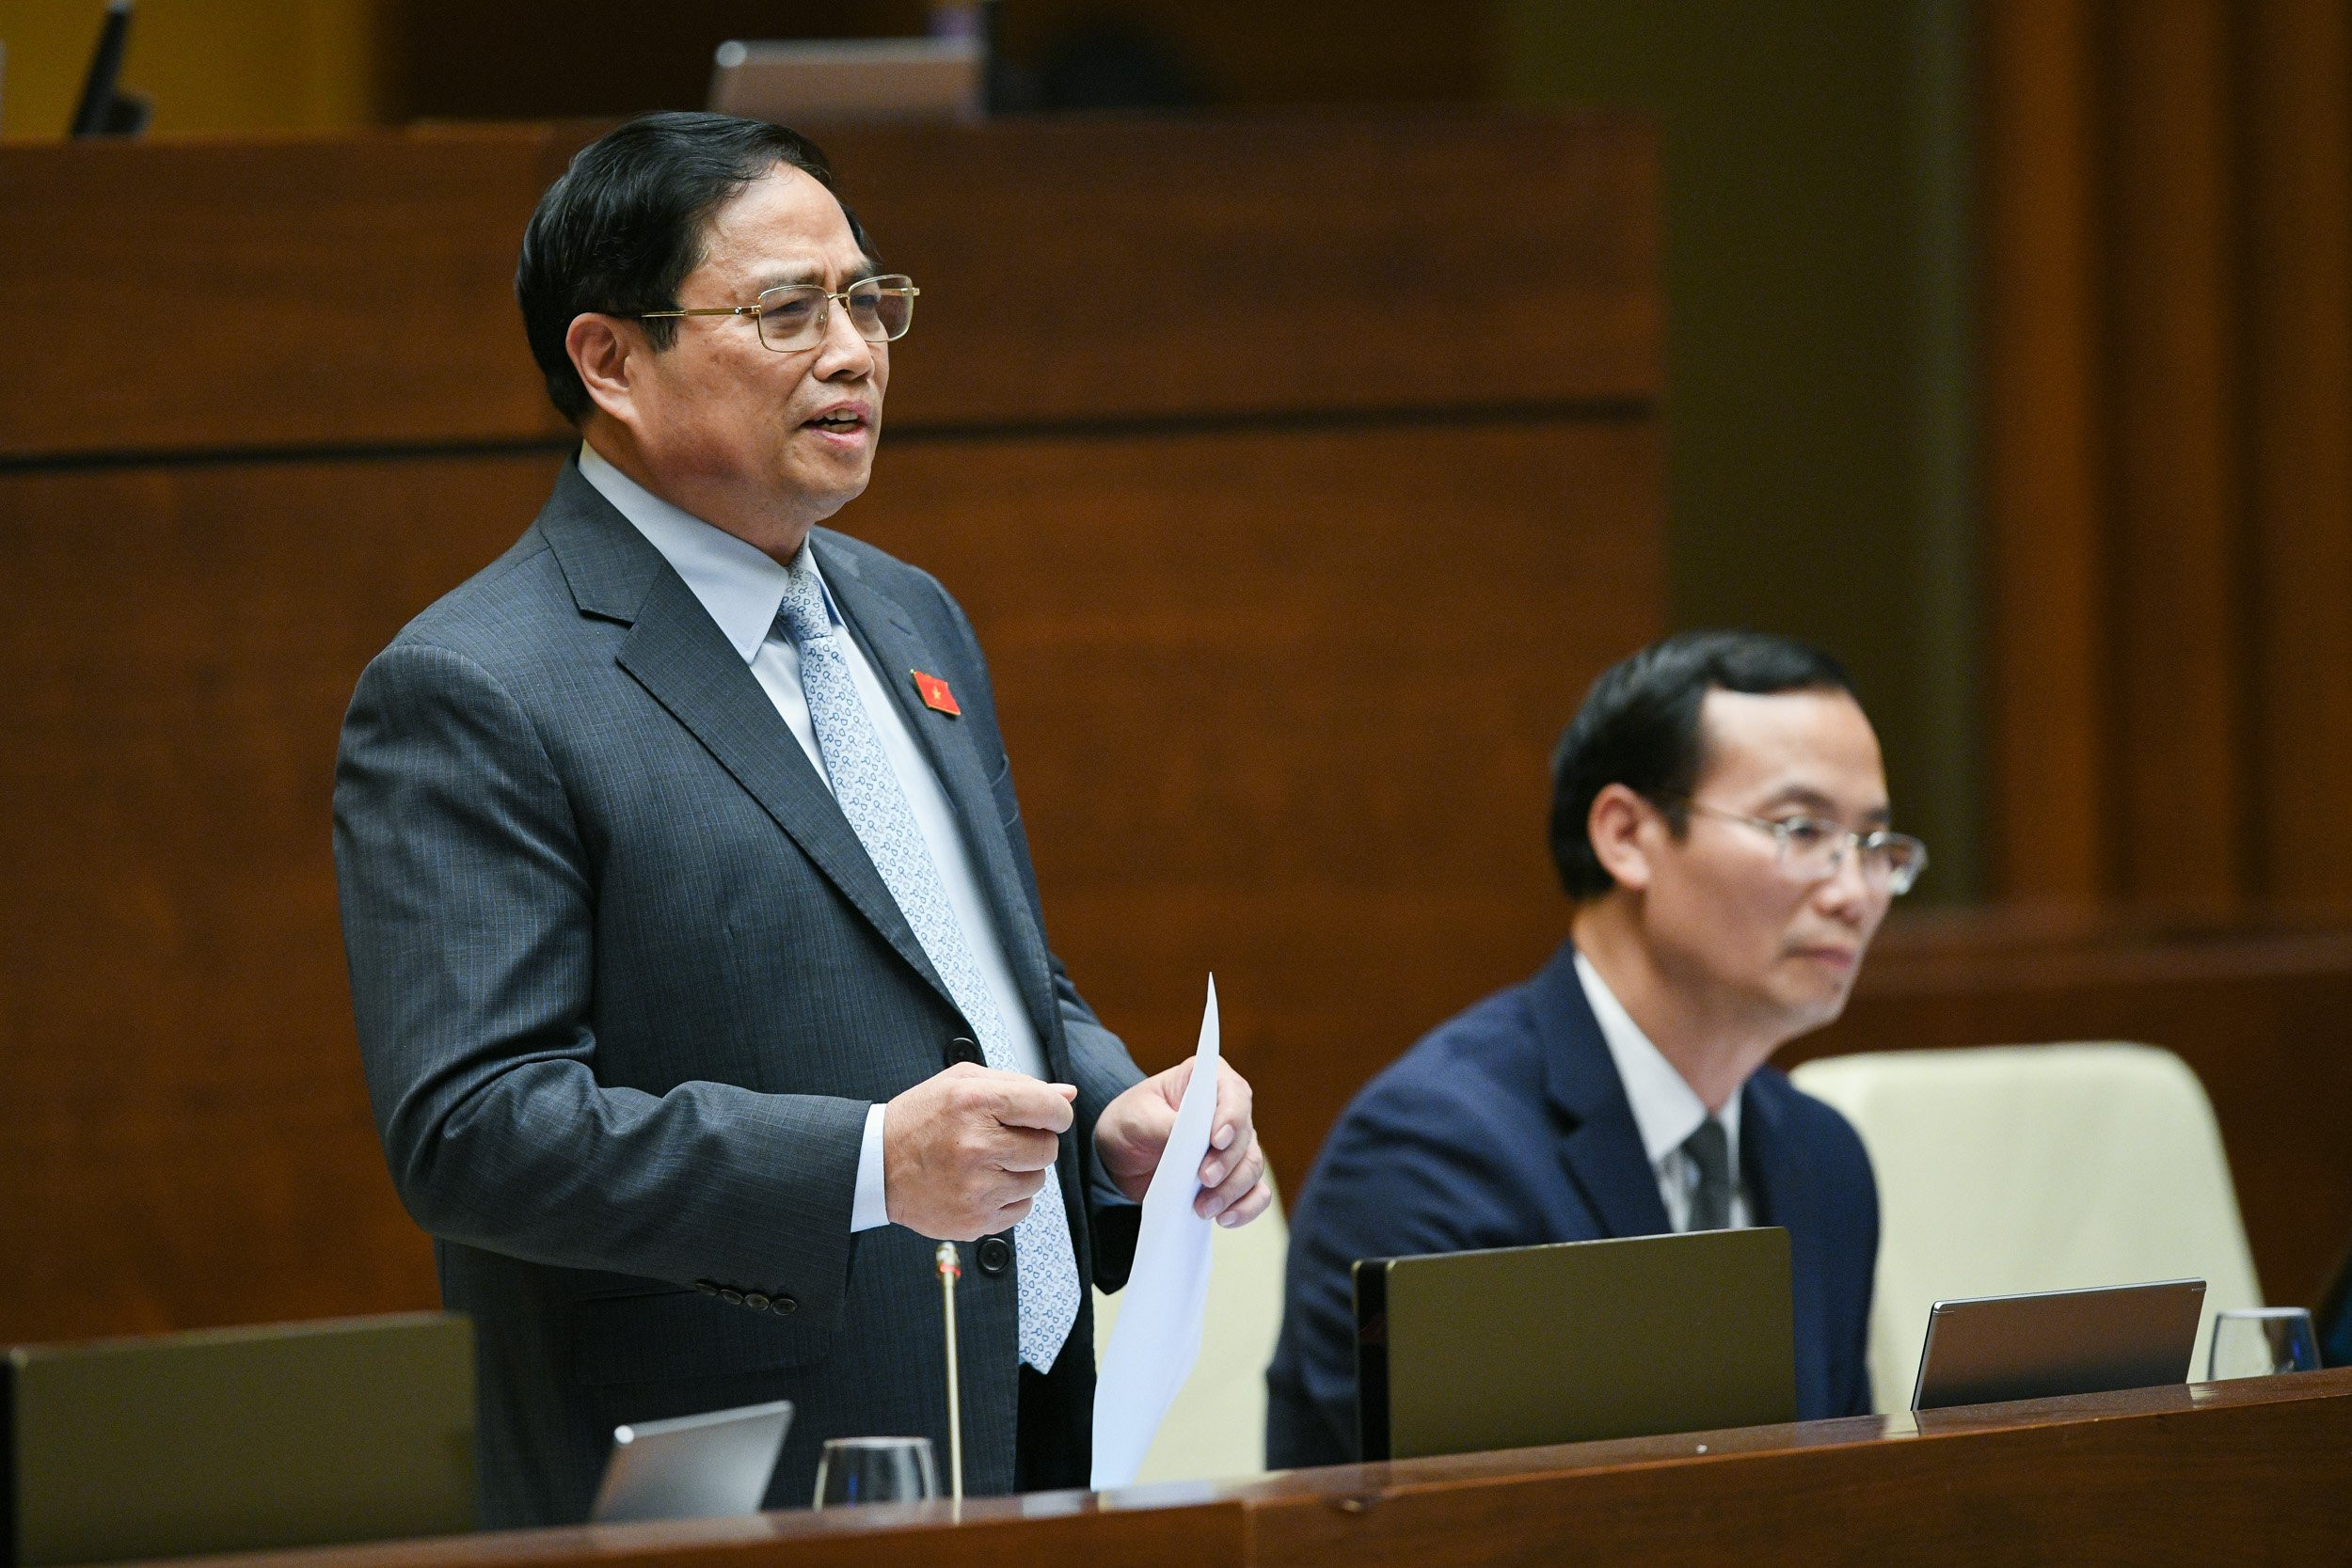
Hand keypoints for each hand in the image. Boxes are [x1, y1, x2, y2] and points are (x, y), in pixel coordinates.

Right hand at [884, 1064, 1075, 1239]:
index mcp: (975, 1102)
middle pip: (1048, 1148)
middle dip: (1034, 1142)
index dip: (1056, 1113)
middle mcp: (977, 1145)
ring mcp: (976, 1187)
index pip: (1050, 1109)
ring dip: (1021, 1171)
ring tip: (987, 1163)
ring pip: (1037, 1181)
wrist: (877, 1166)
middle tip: (1004, 1140)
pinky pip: (1022, 1209)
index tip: (1046, 1117)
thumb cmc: (922, 1119)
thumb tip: (1068, 1094)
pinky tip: (981, 1184)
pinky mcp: (975, 1219)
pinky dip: (1009, 1198)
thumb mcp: (963, 1083)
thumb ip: (1018, 1084)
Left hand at [1094, 1058, 1272, 1227]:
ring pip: (1252, 1167)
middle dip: (1227, 1163)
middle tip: (1204, 1179)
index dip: (1230, 1116)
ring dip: (1232, 1191)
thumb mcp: (1136, 1118)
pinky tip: (1224, 1218)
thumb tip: (1187, 1141)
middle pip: (1245, 1136)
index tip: (1216, 1140)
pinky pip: (1255, 1194)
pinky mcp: (1232, 1177)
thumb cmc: (1131, 1122)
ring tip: (1203, 1208)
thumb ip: (1162, 1125)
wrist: (1122, 1156)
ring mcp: (1235, 1146)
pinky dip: (1246, 1208)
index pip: (1232, 1093)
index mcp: (1208, 1081)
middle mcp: (1229, 1111)